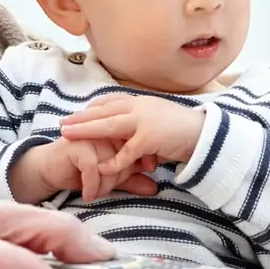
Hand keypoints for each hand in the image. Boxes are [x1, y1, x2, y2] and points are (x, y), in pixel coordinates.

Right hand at [12, 139, 159, 204]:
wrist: (51, 170)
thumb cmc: (82, 170)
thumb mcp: (111, 176)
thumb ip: (133, 179)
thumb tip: (155, 188)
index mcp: (117, 130)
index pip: (137, 148)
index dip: (138, 165)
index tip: (134, 180)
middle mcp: (106, 130)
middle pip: (125, 156)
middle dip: (120, 178)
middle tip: (108, 191)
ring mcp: (91, 136)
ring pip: (110, 164)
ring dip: (105, 185)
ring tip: (98, 194)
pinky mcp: (77, 146)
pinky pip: (93, 169)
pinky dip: (92, 185)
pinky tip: (88, 194)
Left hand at [59, 95, 207, 173]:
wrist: (206, 135)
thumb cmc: (184, 131)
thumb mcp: (159, 120)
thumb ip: (142, 123)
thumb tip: (129, 132)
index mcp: (142, 102)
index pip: (110, 100)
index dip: (92, 108)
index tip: (78, 112)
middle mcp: (140, 107)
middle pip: (103, 110)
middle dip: (81, 117)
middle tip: (62, 123)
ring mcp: (144, 121)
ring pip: (108, 126)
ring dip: (86, 131)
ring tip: (67, 136)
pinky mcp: (149, 138)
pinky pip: (126, 152)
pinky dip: (113, 162)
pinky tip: (100, 168)